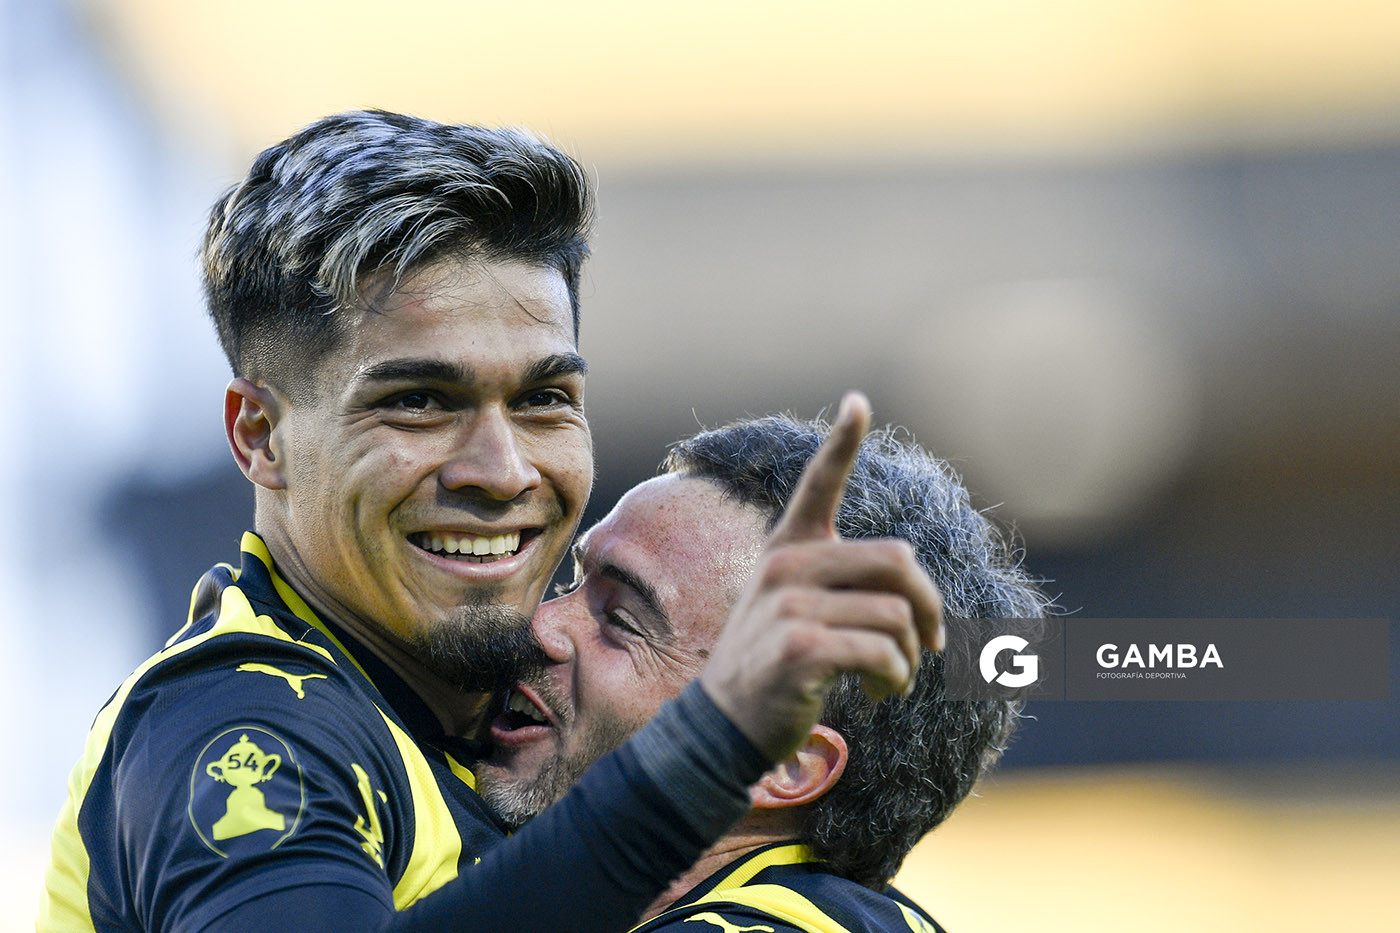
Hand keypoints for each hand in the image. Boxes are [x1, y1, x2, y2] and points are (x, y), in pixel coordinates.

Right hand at [698, 392, 944, 760]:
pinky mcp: (800, 647)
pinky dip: (896, 679)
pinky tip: (879, 693)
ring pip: (897, 616)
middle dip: (928, 607)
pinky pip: (884, 653)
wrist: (724, 726)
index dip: (841, 442)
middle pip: (898, 561)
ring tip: (891, 680)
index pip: (818, 485)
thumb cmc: (776, 666)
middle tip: (928, 642)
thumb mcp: (797, 611)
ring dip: (910, 657)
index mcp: (789, 550)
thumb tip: (921, 600)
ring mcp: (789, 605)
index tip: (858, 402)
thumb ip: (846, 588)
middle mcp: (786, 567)